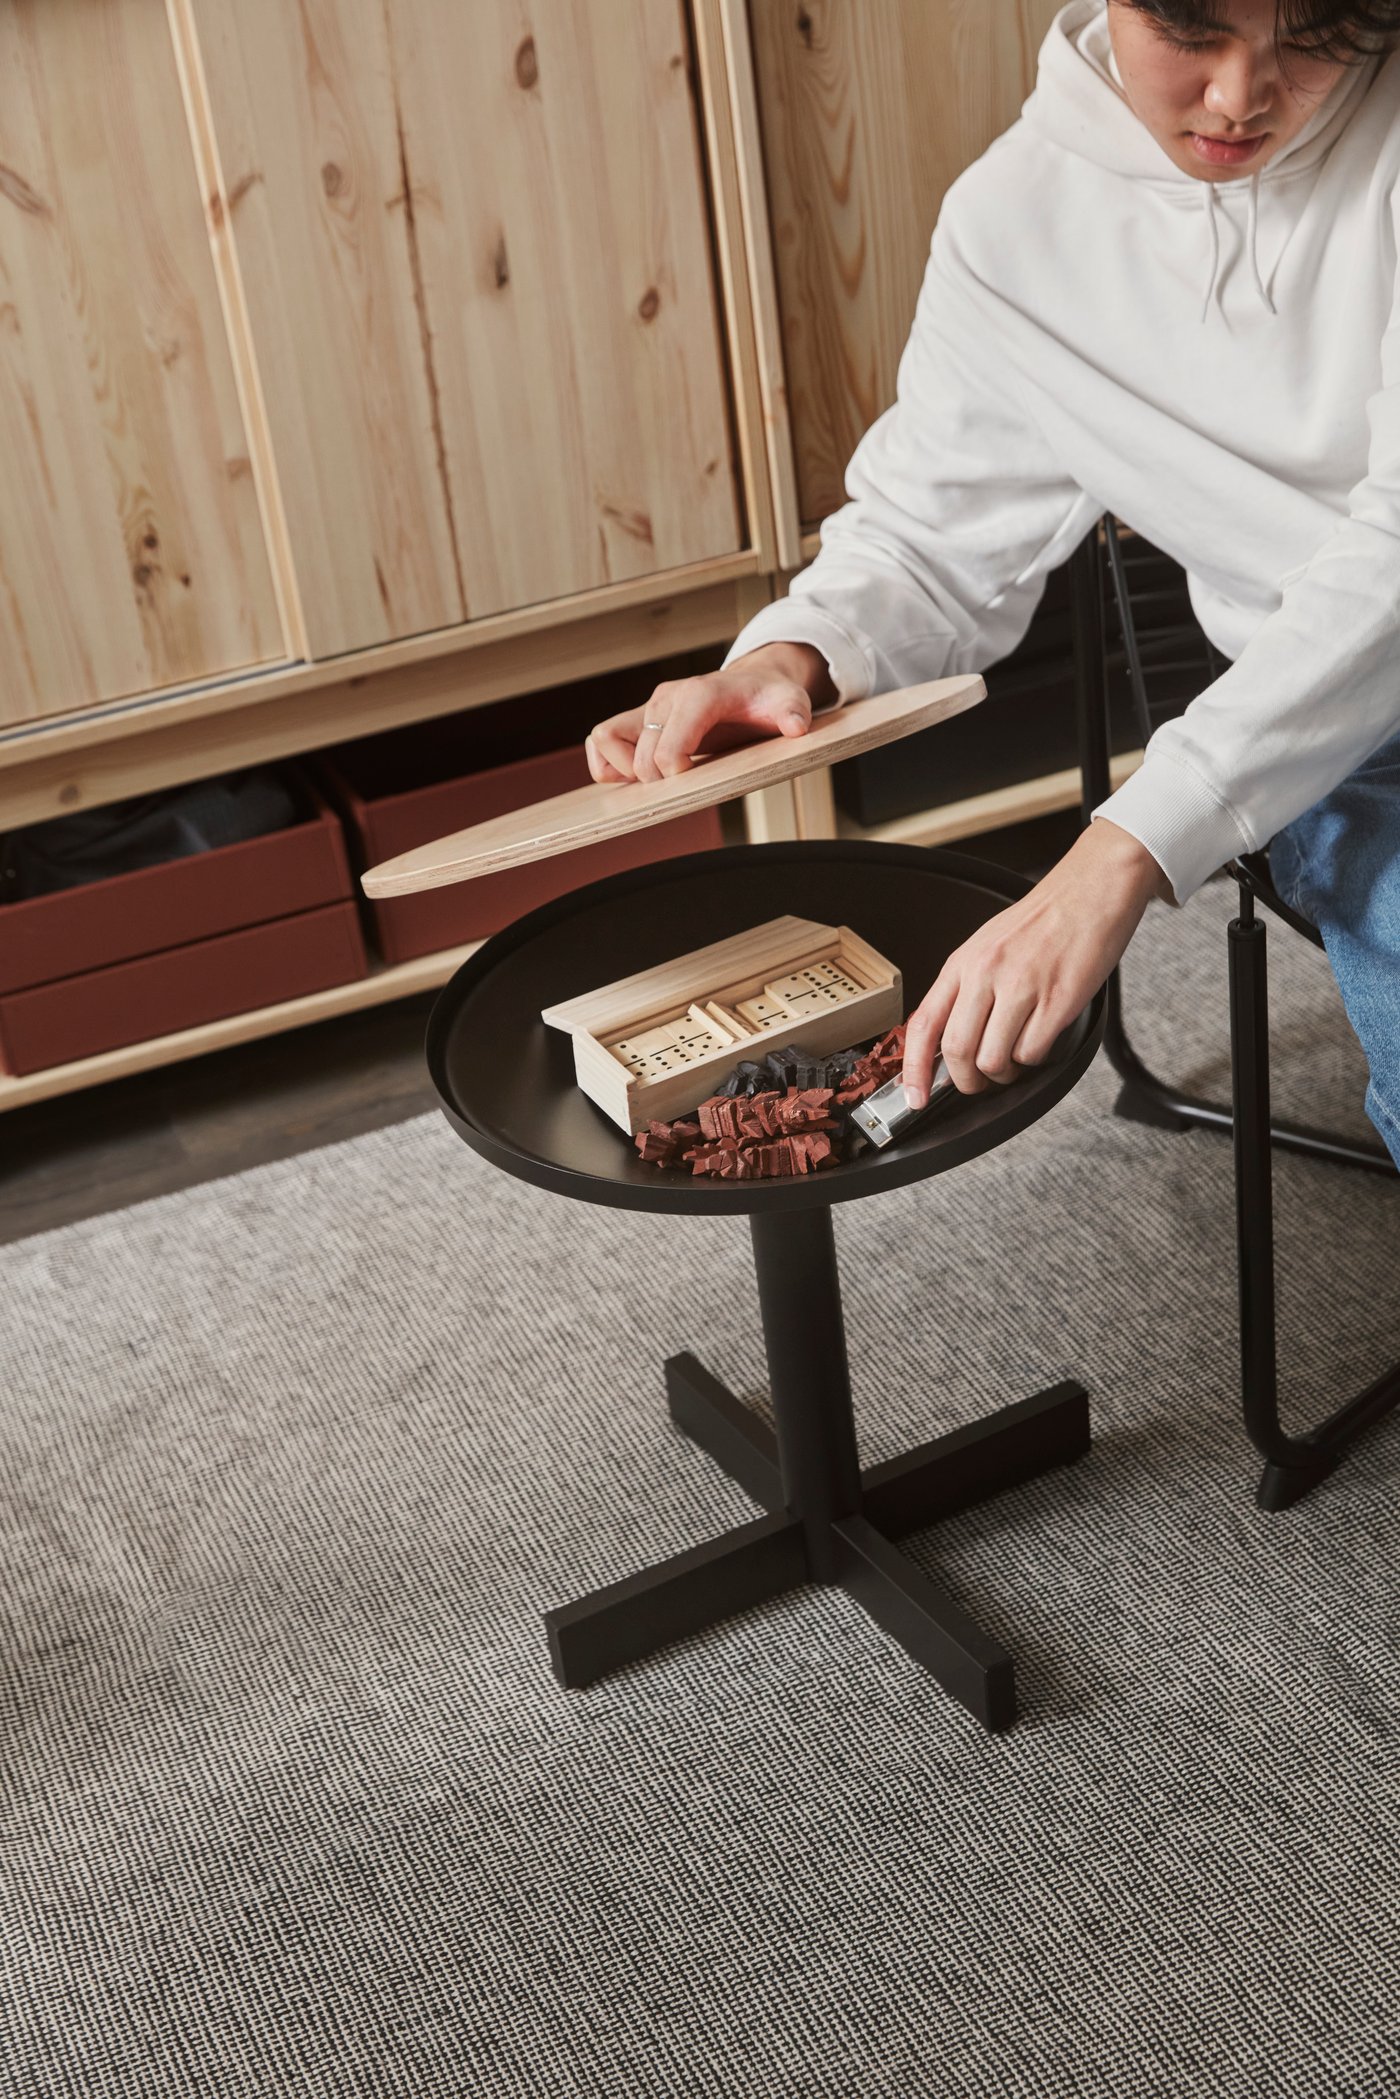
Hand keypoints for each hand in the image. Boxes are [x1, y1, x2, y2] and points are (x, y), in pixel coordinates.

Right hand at [585, 642, 837, 784]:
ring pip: (606, 738)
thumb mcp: (790, 703)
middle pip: (639, 755)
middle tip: (684, 785)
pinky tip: (633, 776)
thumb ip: (793, 714)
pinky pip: (601, 739)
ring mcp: (650, 707)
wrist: (754, 684)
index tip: (691, 779)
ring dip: (621, 769)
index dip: (673, 772)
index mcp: (699, 695)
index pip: (666, 745)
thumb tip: (795, 726)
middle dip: (656, 781)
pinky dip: (607, 763)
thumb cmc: (768, 699)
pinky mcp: (639, 717)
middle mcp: (667, 698)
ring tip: (652, 782)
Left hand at [901, 819, 1170, 1104]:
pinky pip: (1032, 1053)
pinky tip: (1041, 1039)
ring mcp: (1021, 987)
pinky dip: (1034, 1058)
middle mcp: (985, 974)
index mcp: (963, 963)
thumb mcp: (987, 945)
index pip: (924, 1025)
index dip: (913, 1069)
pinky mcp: (1057, 1000)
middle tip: (980, 1081)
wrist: (1092, 887)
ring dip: (1003, 1073)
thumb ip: (966, 987)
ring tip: (1015, 1059)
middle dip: (967, 1081)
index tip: (915, 1096)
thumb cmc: (1045, 918)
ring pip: (993, 1060)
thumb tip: (948, 1037)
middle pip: (957, 1052)